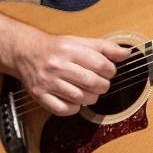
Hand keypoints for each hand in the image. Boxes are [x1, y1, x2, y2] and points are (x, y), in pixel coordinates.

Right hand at [15, 30, 130, 115]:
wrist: (25, 52)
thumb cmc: (56, 48)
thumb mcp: (79, 42)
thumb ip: (104, 47)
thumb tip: (126, 54)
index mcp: (69, 49)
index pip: (101, 65)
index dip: (111, 71)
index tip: (108, 71)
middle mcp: (57, 65)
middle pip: (92, 83)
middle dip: (103, 86)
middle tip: (100, 83)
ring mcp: (47, 82)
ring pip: (80, 98)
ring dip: (90, 98)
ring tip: (88, 91)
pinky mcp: (40, 95)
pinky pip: (64, 110)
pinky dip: (74, 108)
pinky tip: (74, 100)